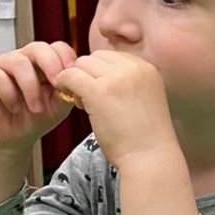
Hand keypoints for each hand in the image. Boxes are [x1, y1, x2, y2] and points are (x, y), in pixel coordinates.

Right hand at [0, 41, 77, 152]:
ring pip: (19, 62)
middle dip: (51, 65)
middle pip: (38, 47)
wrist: (10, 141)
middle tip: (56, 85)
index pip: (57, 48)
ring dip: (31, 87)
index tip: (74, 74)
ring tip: (36, 108)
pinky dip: (9, 94)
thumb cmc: (33, 120)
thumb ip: (67, 92)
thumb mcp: (57, 107)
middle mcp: (23, 60)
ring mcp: (2, 65)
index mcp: (43, 64)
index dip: (66, 58)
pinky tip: (15, 108)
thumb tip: (76, 80)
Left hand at [55, 50, 176, 168]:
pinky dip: (64, 85)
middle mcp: (134, 67)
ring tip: (84, 103)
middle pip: (96, 56)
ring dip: (77, 80)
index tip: (103, 93)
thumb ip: (126, 83)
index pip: (112, 57)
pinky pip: (70, 76)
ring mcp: (117, 78)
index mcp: (147, 68)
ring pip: (82, 64)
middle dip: (88, 74)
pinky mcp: (99, 91)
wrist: (150, 158)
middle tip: (89, 99)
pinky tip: (71, 100)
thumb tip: (97, 75)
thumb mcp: (144, 99)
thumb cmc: (145, 137)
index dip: (101, 72)